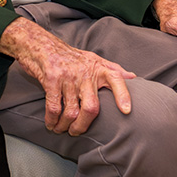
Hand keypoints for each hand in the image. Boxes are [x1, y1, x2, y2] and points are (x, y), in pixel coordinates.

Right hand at [0, 17, 134, 135]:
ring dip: (65, 126)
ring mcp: (68, 76)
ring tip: (62, 129)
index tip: (126, 111)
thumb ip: (113, 69)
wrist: (42, 45)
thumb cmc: (71, 57)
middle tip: (77, 131)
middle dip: (83, 126)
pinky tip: (51, 124)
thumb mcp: (94, 59)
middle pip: (91, 107)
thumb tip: (133, 77)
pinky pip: (54, 108)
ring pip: (71, 112)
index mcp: (98, 68)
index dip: (123, 95)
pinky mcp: (52, 80)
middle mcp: (85, 72)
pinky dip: (52, 120)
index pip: (116, 78)